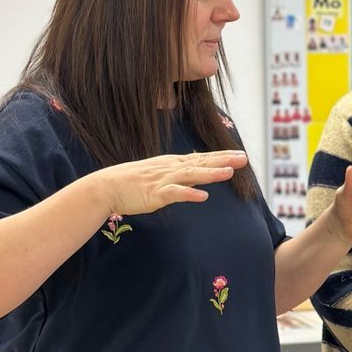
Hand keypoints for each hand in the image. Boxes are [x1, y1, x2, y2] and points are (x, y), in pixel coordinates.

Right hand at [93, 150, 248, 217]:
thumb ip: (180, 173)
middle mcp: (171, 168)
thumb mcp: (160, 174)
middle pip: (202, 163)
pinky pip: (174, 193)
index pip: (202, 158)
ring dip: (211, 173)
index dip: (221, 156)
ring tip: (229, 173)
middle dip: (223, 160)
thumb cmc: (133, 182)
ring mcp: (163, 180)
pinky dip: (188, 194)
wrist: (106, 186)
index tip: (240, 155)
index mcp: (173, 164)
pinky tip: (202, 196)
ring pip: (191, 175)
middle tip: (244, 158)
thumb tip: (199, 172)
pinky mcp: (154, 194)